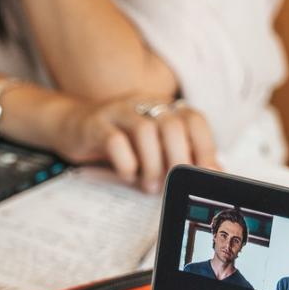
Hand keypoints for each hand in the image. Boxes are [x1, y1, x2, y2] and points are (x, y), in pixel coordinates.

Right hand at [49, 95, 219, 192]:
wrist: (72, 125)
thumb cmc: (119, 140)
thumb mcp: (153, 146)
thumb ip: (182, 155)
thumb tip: (216, 171)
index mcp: (162, 108)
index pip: (193, 119)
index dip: (204, 145)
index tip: (204, 173)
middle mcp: (143, 104)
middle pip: (171, 125)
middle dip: (177, 159)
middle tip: (173, 183)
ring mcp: (118, 112)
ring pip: (144, 131)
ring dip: (152, 164)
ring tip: (150, 185)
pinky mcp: (96, 124)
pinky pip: (114, 141)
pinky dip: (125, 163)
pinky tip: (127, 176)